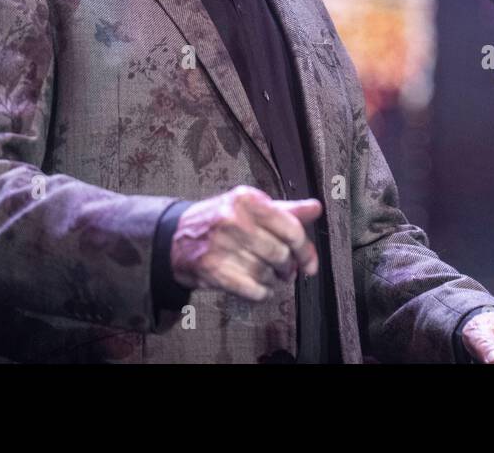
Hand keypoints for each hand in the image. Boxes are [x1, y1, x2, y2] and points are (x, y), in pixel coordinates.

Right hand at [170, 186, 321, 301]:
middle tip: (284, 269)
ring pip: (267, 274)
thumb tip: (316, 209)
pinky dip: (261, 293)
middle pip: (280, 254)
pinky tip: (257, 287)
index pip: (291, 229)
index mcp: (247, 200)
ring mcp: (221, 245)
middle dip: (287, 267)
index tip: (310, 264)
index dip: (305, 251)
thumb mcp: (251, 207)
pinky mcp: (212, 270)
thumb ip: (286, 210)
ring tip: (264, 274)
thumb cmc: (220, 220)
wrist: (176, 238)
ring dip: (272, 280)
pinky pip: (253, 290)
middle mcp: (233, 219)